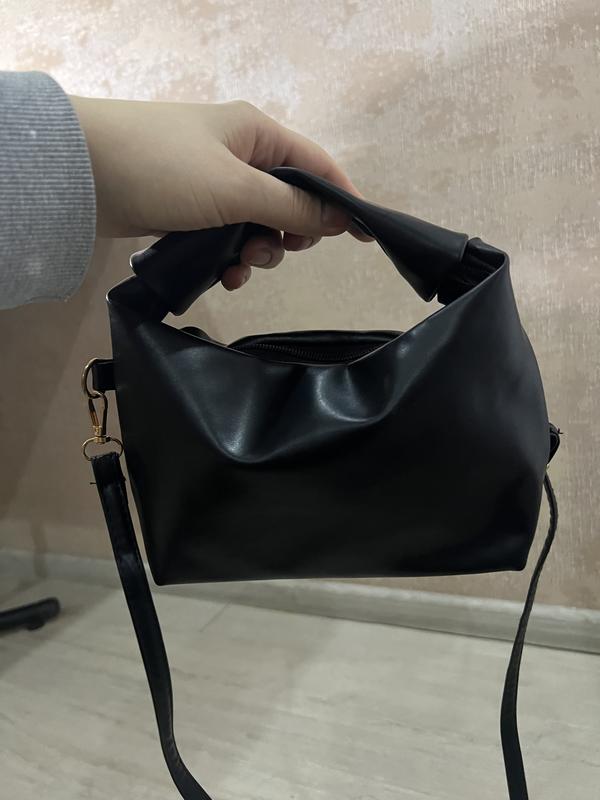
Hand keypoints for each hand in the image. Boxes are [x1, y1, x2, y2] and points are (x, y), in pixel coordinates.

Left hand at [70, 96, 371, 289]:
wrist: (82, 175)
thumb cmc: (165, 168)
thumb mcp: (236, 187)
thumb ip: (291, 205)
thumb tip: (340, 219)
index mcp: (257, 134)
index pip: (317, 165)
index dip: (343, 201)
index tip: (363, 238)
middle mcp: (240, 156)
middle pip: (289, 201)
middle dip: (289, 234)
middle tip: (275, 251)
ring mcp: (214, 185)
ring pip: (259, 225)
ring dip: (258, 252)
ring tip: (240, 267)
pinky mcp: (190, 211)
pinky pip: (228, 238)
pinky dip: (231, 258)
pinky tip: (224, 277)